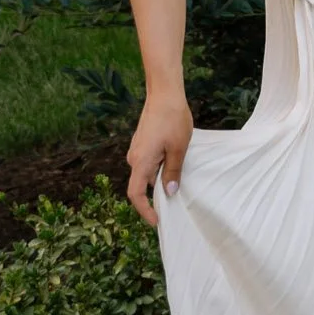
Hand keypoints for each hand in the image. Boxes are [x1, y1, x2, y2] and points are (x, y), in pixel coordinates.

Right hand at [126, 92, 192, 225]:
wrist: (164, 93)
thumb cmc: (173, 119)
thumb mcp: (178, 149)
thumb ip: (172, 172)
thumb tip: (169, 193)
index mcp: (140, 162)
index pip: (136, 194)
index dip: (145, 210)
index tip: (157, 221)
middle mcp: (134, 157)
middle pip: (142, 185)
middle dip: (156, 196)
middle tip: (176, 204)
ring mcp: (136, 149)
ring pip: (147, 173)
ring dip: (160, 179)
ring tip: (179, 180)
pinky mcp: (141, 143)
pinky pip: (148, 162)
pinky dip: (159, 168)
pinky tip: (175, 162)